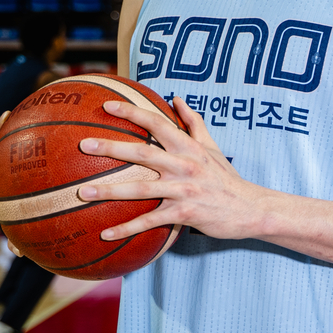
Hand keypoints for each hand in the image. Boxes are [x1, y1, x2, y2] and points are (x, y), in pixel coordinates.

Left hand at [75, 96, 259, 240]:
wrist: (250, 209)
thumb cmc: (226, 178)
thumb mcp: (212, 147)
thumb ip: (193, 122)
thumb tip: (177, 98)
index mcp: (188, 147)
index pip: (157, 123)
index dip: (133, 112)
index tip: (107, 105)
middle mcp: (184, 165)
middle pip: (142, 153)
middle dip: (111, 148)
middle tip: (83, 144)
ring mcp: (183, 190)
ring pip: (140, 188)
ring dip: (109, 191)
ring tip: (82, 193)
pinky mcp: (184, 213)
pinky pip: (150, 221)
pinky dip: (127, 228)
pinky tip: (105, 234)